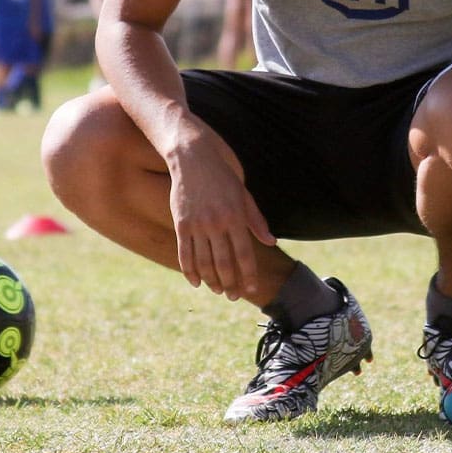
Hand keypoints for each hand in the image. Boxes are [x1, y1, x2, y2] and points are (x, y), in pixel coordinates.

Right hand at [168, 130, 275, 300]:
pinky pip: (185, 253)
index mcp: (236, 216)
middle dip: (230, 283)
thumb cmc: (223, 173)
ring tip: (217, 291)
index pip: (244, 253)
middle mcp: (216, 223)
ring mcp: (197, 224)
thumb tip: (270, 242)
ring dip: (211, 280)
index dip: (248, 274)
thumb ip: (256, 219)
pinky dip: (189, 270)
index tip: (251, 289)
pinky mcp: (181, 223)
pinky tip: (196, 282)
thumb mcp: (243, 193)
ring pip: (204, 261)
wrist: (192, 155)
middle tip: (233, 296)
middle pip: (224, 262)